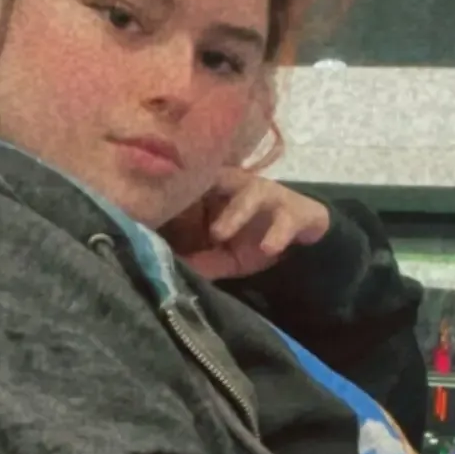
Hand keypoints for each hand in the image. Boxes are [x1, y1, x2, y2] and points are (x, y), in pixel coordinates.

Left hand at [160, 167, 330, 280]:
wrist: (304, 239)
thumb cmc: (253, 242)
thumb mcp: (222, 257)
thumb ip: (199, 262)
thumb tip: (168, 272)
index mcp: (217, 192)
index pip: (192, 183)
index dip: (174, 188)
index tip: (150, 201)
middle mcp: (240, 186)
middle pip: (218, 181)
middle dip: (199, 194)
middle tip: (173, 219)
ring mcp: (269, 195)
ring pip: (251, 194)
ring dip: (235, 212)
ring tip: (220, 234)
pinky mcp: (295, 211)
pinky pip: (287, 219)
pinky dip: (278, 232)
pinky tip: (268, 248)